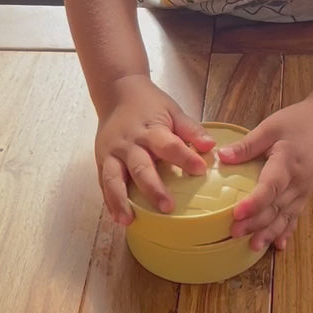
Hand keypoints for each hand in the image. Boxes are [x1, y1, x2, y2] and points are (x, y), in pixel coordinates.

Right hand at [95, 74, 214, 225]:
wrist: (117, 92)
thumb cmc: (149, 104)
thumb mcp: (173, 110)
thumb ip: (191, 129)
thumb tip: (211, 146)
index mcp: (150, 129)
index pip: (169, 145)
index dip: (185, 158)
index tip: (200, 170)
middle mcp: (129, 143)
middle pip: (141, 167)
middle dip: (153, 188)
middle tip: (168, 207)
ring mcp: (112, 153)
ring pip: (114, 178)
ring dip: (121, 200)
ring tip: (129, 220)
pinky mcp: (101, 160)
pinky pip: (104, 183)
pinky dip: (109, 201)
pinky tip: (117, 217)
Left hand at [218, 99, 312, 251]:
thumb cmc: (296, 122)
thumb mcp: (270, 127)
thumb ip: (247, 144)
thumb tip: (221, 156)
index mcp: (288, 161)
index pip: (271, 186)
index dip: (254, 202)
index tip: (237, 213)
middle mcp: (298, 180)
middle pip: (276, 206)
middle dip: (256, 222)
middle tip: (234, 233)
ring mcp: (304, 190)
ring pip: (286, 216)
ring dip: (269, 232)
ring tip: (253, 246)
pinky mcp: (306, 193)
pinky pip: (295, 216)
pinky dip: (286, 231)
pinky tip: (278, 245)